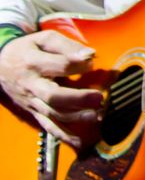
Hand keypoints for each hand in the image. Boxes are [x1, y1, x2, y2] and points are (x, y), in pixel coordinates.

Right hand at [0, 31, 103, 147]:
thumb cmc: (29, 49)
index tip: (92, 62)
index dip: (79, 65)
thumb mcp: (45, 39)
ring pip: (51, 113)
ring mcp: (31, 101)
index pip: (60, 66)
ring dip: (74, 117)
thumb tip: (90, 55)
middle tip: (99, 98)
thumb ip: (68, 46)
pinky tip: (79, 140)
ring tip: (95, 116)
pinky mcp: (33, 112)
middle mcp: (31, 85)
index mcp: (34, 63)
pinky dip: (63, 135)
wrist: (0, 65)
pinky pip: (47, 126)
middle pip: (53, 95)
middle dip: (78, 98)